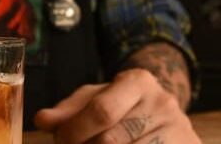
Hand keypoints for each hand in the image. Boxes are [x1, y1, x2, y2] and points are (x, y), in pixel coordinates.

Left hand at [34, 68, 200, 142]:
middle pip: (112, 139)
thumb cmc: (121, 103)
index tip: (60, 140)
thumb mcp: (95, 97)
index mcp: (138, 81)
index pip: (101, 111)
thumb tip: (41, 120)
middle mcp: (163, 103)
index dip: (76, 130)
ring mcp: (178, 130)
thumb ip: (68, 109)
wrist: (163, 111)